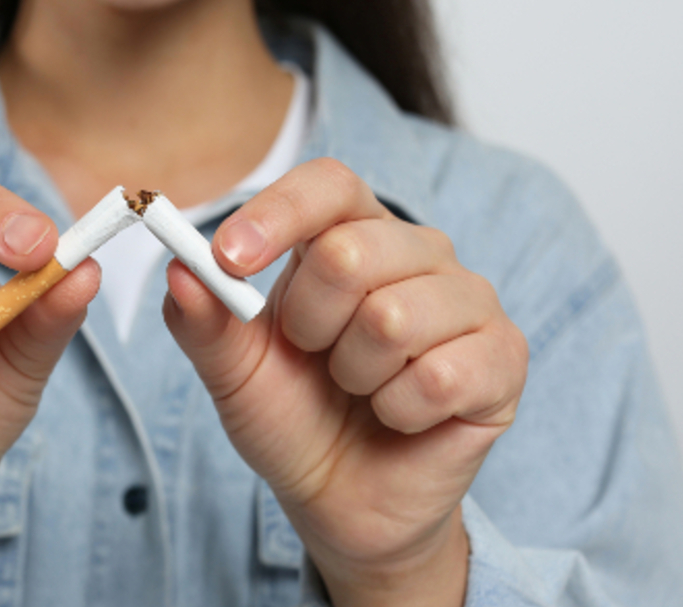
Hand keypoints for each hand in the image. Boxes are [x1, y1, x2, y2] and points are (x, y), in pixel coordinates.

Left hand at [164, 158, 527, 605]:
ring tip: (359, 388)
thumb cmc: (293, 416)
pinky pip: (439, 375)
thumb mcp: (233, 371)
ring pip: (394, 316)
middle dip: (310, 324)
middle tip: (316, 357)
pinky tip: (400, 415)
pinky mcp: (503, 358)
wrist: (342, 498)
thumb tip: (179, 269)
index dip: (278, 214)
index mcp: (350, 232)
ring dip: (356, 374)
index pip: (328, 184)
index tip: (231, 258)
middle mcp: (417, 251)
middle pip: (351, 251)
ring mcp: (468, 300)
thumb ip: (204, 319)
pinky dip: (398, 410)